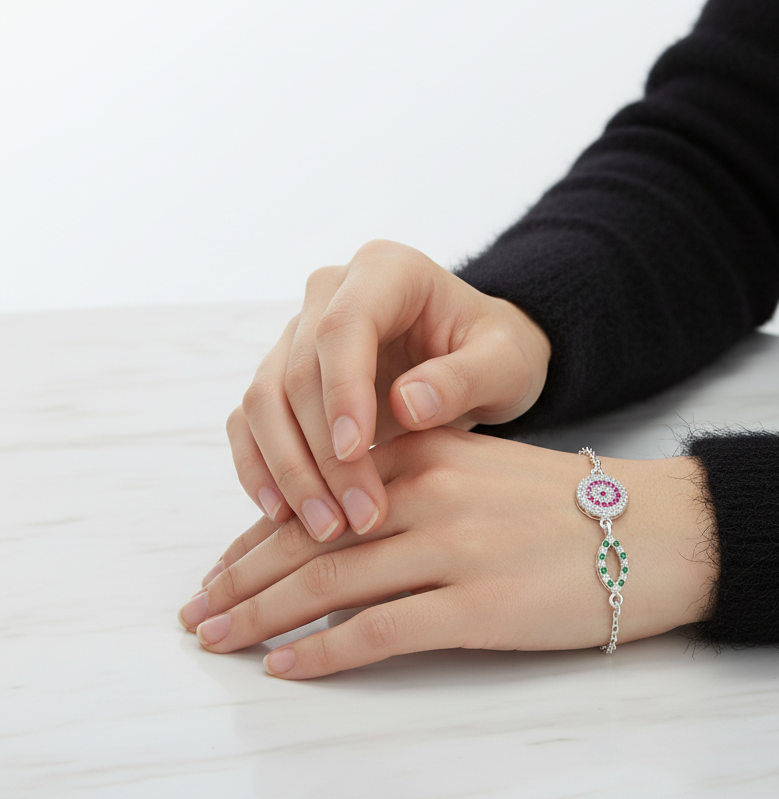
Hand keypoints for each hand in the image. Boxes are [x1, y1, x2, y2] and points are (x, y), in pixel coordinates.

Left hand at [180, 430, 718, 677]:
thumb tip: (347, 524)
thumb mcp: (485, 467)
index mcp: (428, 453)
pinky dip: (322, 653)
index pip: (320, 495)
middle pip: (309, 540)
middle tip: (197, 609)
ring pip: (329, 584)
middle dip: (241, 577)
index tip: (223, 565)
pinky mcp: (476, 606)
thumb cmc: (570, 504)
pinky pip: (378, 633)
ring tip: (217, 639)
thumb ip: (417, 480)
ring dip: (262, 617)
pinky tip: (285, 667)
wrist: (653, 530)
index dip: (259, 535)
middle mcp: (430, 494)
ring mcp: (452, 550)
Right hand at [225, 240, 550, 547]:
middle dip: (321, 453)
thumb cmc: (497, 353)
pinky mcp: (283, 378)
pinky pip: (251, 423)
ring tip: (327, 527)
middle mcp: (329, 295)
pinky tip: (285, 515)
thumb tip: (408, 405)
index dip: (341, 391)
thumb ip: (465, 378)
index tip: (356, 453)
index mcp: (385, 271)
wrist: (480, 361)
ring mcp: (298, 336)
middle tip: (357, 517)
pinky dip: (261, 468)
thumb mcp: (507, 363)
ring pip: (263, 401)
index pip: (343, 326)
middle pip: (297, 372)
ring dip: (288, 470)